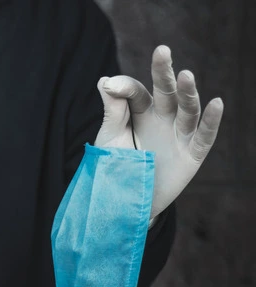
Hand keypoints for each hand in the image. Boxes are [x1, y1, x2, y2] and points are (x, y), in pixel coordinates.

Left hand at [93, 45, 223, 219]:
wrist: (125, 201)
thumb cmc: (114, 166)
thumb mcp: (109, 138)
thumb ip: (112, 111)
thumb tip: (105, 80)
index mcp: (140, 113)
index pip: (136, 92)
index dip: (124, 87)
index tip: (110, 86)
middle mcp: (162, 119)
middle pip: (166, 92)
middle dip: (164, 73)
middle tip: (162, 51)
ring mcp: (178, 135)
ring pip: (187, 109)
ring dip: (187, 92)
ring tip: (185, 75)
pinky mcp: (191, 154)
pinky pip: (204, 136)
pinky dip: (211, 120)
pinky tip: (216, 103)